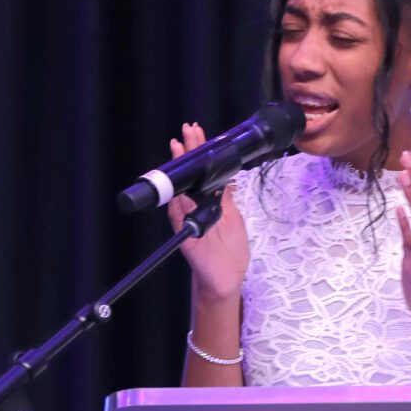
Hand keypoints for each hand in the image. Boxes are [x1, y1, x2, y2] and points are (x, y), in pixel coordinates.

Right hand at [168, 122, 248, 301]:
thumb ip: (226, 199)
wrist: (227, 279)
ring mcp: (188, 219)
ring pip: (180, 189)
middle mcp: (196, 207)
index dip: (201, 154)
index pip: (204, 173)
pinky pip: (177, 214)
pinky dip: (176, 200)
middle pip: (190, 175)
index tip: (198, 135)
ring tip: (177, 148)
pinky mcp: (185, 233)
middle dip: (188, 153)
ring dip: (178, 170)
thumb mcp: (234, 219)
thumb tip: (225, 178)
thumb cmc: (231, 253)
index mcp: (210, 202)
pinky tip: (176, 183)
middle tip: (186, 132)